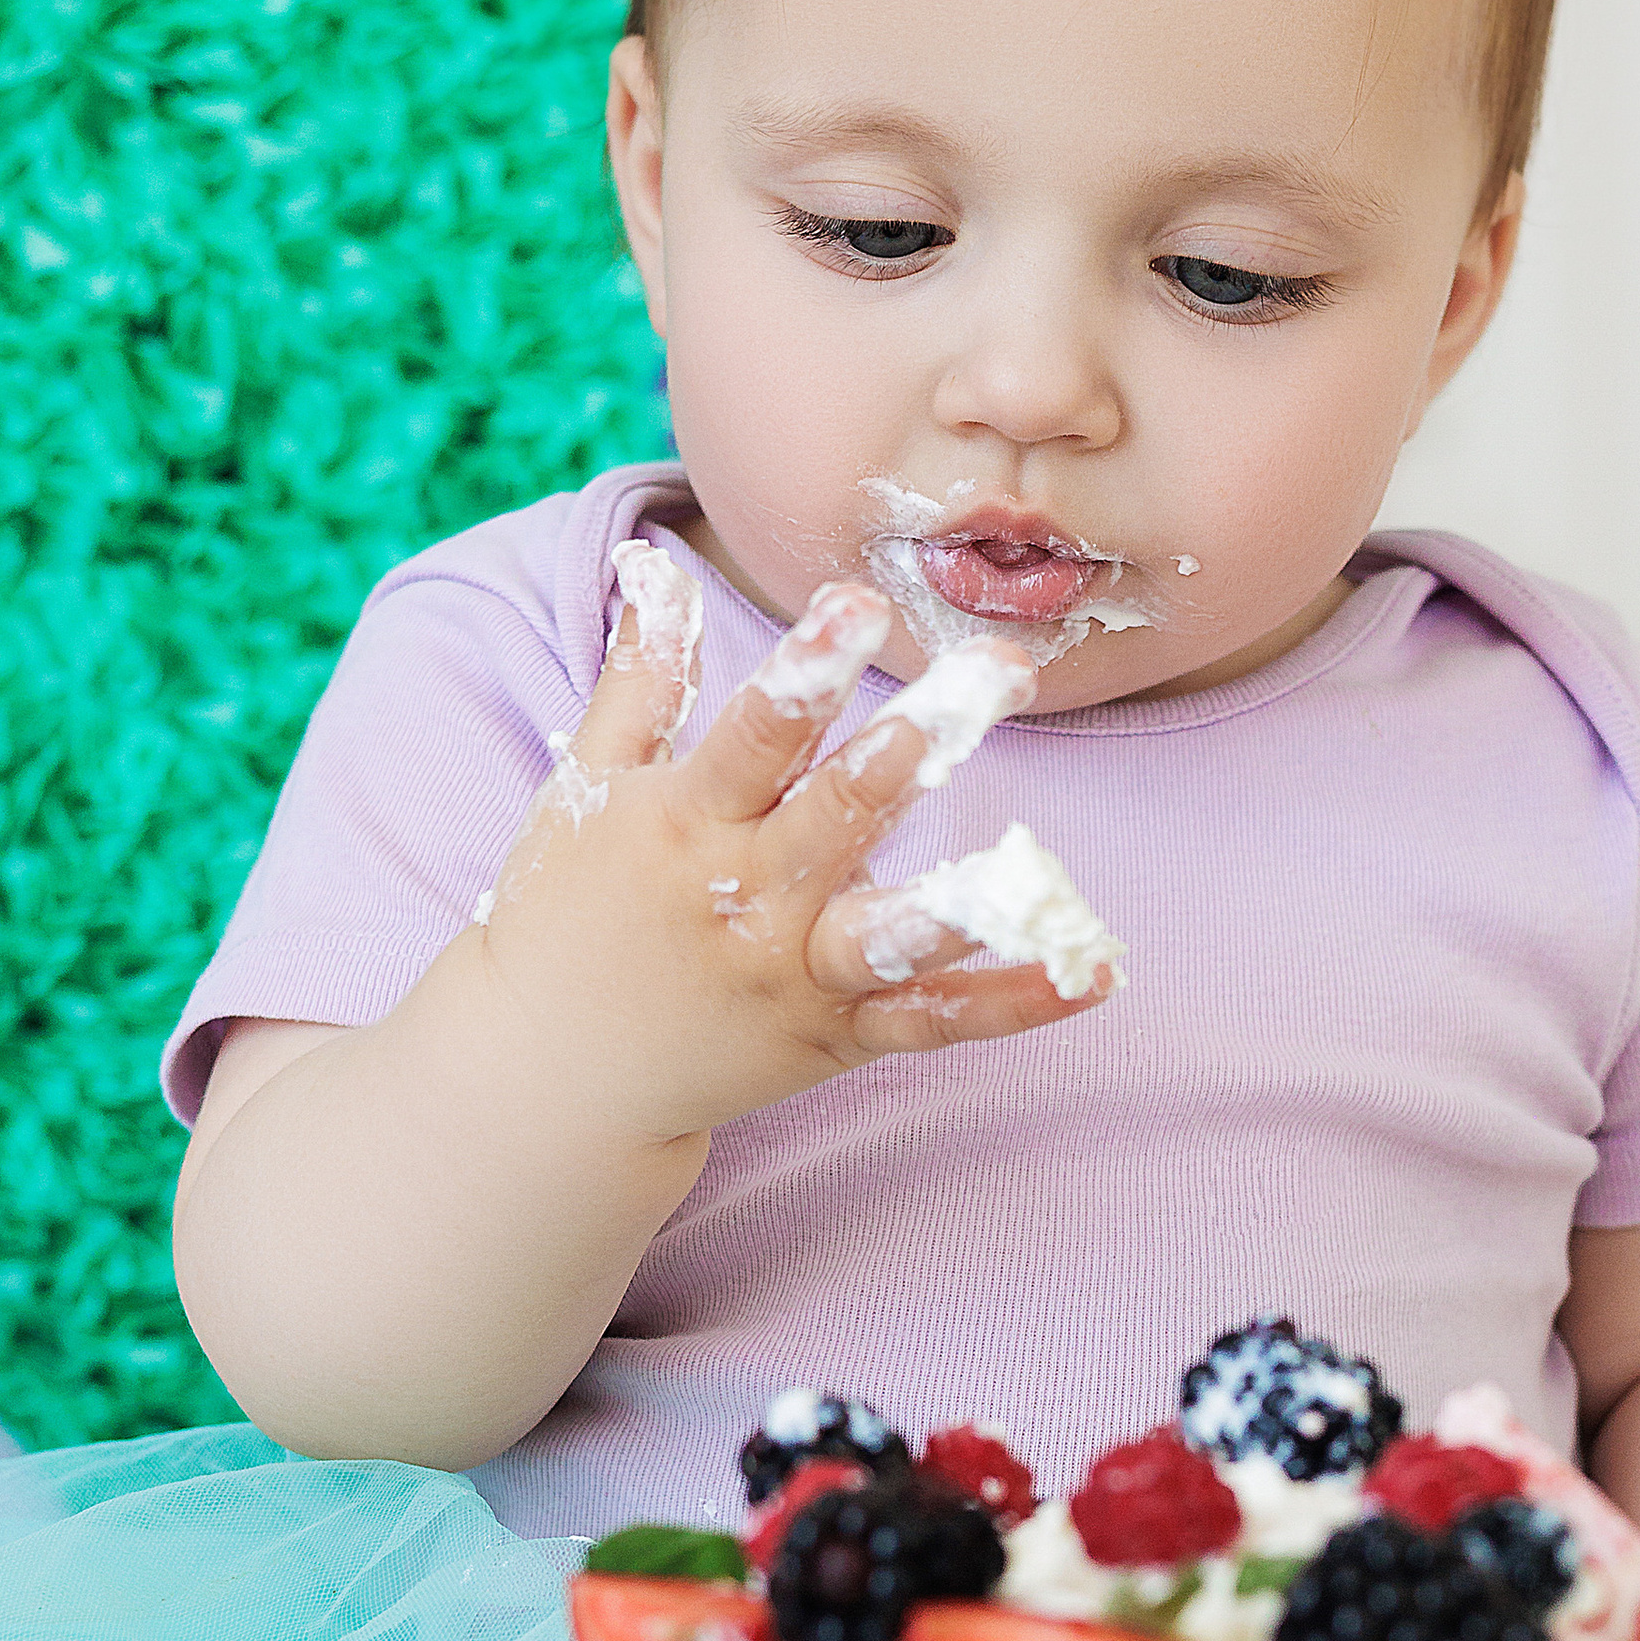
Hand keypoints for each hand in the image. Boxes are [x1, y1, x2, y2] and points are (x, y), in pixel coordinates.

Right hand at [474, 572, 1113, 1152]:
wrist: (548, 1078)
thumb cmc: (567, 913)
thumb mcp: (589, 786)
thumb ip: (642, 676)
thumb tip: (659, 562)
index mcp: (686, 822)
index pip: (755, 735)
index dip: (808, 670)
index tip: (862, 600)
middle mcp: (746, 899)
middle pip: (842, 813)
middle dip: (919, 742)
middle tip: (1001, 672)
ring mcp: (795, 976)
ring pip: (890, 936)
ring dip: (966, 900)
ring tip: (1038, 868)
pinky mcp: (836, 1039)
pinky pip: (933, 1024)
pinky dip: (1011, 1005)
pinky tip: (1090, 975)